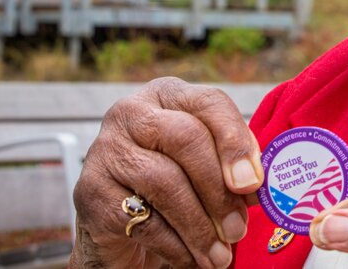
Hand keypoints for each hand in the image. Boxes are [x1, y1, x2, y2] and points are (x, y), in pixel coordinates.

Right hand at [70, 77, 263, 268]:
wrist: (118, 224)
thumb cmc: (174, 183)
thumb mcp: (206, 165)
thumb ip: (232, 167)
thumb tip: (257, 184)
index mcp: (167, 95)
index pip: (209, 103)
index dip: (235, 141)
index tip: (253, 183)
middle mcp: (131, 112)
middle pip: (186, 139)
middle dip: (218, 190)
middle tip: (238, 229)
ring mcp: (105, 150)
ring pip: (164, 182)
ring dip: (199, 226)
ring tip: (219, 254)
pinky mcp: (90, 192)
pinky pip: (142, 219)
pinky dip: (175, 245)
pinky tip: (192, 258)